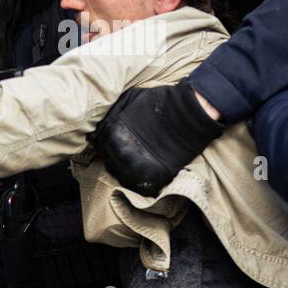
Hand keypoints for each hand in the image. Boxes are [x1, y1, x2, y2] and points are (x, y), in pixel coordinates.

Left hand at [92, 81, 224, 197]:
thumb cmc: (159, 102)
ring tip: (136, 162)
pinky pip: (140, 188)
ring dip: (127, 171)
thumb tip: (98, 130)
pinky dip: (140, 182)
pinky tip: (144, 171)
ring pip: (123, 178)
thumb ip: (111, 116)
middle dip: (115, 158)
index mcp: (113, 136)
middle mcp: (122, 155)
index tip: (114, 142)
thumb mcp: (129, 100)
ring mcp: (139, 169)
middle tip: (126, 151)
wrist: (190, 112)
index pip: (100, 147)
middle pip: (110, 164)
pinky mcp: (157, 178)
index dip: (106, 145)